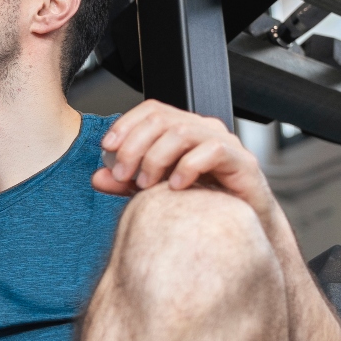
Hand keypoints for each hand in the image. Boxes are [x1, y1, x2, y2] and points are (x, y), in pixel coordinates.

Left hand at [93, 100, 274, 218]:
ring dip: (155, 158)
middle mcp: (202, 129)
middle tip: (123, 175)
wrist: (243, 229)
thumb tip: (98, 176)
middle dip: (134, 146)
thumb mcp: (154, 193)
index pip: (151, 111)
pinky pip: (211, 150)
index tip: (106, 148)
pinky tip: (175, 188)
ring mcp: (223, 142)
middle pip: (161, 119)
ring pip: (181, 132)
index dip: (125, 124)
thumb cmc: (201, 205)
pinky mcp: (241, 160)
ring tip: (146, 185)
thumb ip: (126, 183)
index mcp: (182, 129)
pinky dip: (187, 167)